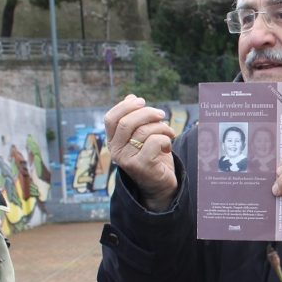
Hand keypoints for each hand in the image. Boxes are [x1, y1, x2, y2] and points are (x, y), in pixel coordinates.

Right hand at [103, 94, 177, 211]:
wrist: (160, 184)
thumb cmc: (153, 156)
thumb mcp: (143, 135)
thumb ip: (136, 118)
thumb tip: (131, 96)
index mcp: (113, 141)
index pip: (111, 118)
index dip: (125, 106)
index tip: (142, 101)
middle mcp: (116, 151)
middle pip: (127, 122)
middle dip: (147, 113)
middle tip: (162, 115)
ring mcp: (126, 159)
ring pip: (144, 131)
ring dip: (162, 127)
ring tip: (170, 133)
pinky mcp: (141, 166)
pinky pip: (154, 142)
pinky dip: (165, 139)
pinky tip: (168, 146)